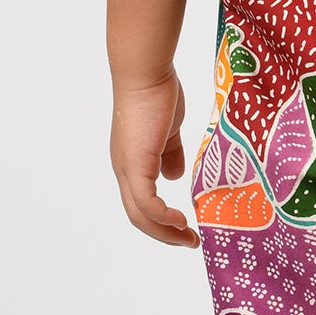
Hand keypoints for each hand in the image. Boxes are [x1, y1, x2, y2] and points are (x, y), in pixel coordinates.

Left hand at [110, 69, 199, 246]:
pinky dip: (163, 217)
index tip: (187, 227)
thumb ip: (171, 152)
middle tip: (190, 242)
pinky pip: (147, 202)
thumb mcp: (169, 130)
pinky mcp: (136, 164)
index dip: (162, 220)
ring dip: (166, 231)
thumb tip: (175, 177)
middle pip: (138, 217)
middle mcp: (124, 170)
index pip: (142, 203)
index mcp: (131, 162)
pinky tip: (181, 221)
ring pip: (141, 215)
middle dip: (165, 234)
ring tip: (190, 238)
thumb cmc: (157, 92)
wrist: (145, 72)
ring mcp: (127, 168)